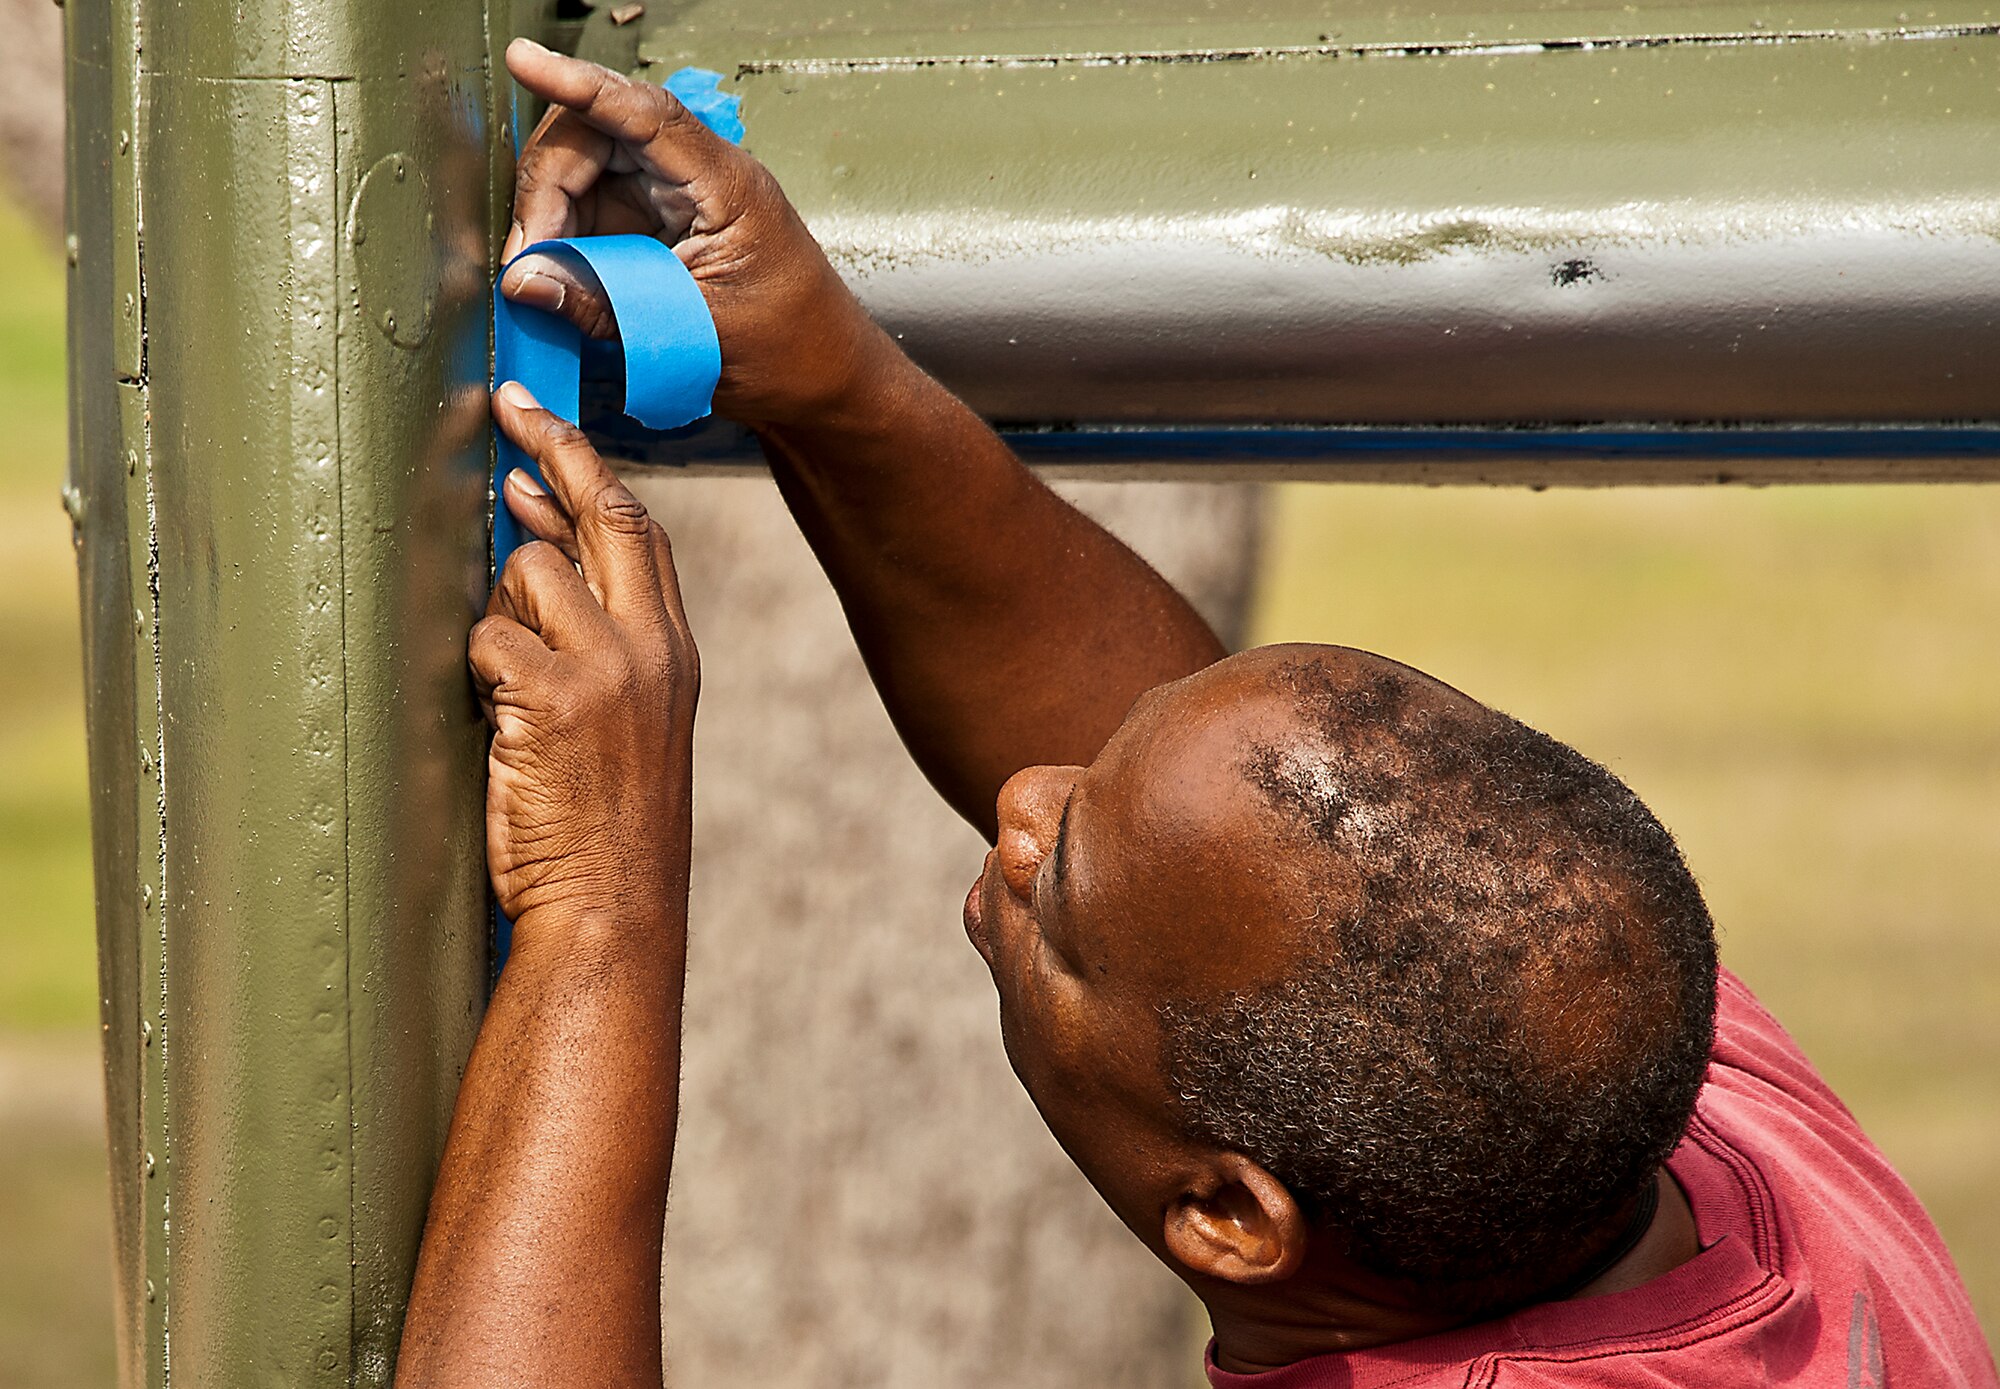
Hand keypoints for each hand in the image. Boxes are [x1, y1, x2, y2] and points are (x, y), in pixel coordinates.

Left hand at [470, 380, 698, 929]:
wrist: (613, 908)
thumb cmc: (608, 827)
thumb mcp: (632, 724)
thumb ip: (603, 643)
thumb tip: (532, 553)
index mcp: (674, 652)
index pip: (639, 532)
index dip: (589, 470)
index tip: (544, 431)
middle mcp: (651, 647)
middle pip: (601, 513)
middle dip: (551, 447)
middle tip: (508, 406)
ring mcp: (606, 667)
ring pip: (527, 574)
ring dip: (497, 613)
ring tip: (507, 688)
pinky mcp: (552, 696)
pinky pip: (486, 638)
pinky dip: (476, 672)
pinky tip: (496, 722)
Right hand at [499, 39, 888, 428]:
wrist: (827, 383)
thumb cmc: (794, 352)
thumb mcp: (700, 334)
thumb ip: (608, 306)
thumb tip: (527, 281)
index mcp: (726, 184)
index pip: (644, 114)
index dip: (579, 84)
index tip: (525, 61)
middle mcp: (697, 177)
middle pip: (597, 137)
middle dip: (547, 186)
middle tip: (528, 257)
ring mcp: (674, 200)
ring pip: (585, 174)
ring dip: (549, 218)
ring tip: (539, 276)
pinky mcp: (658, 229)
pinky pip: (593, 214)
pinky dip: (564, 240)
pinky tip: (555, 277)